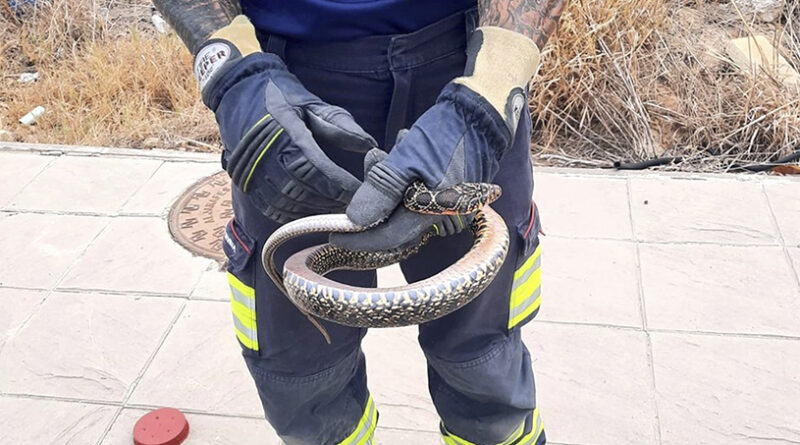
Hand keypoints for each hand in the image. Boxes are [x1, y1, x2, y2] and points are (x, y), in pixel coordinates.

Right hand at [196, 16, 376, 222]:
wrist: (238, 91)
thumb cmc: (282, 96)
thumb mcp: (312, 103)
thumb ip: (341, 125)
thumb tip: (371, 146)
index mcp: (285, 133)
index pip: (318, 168)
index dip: (340, 184)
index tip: (360, 191)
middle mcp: (265, 155)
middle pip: (304, 189)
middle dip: (331, 200)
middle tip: (353, 205)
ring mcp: (252, 171)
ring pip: (288, 202)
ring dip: (314, 210)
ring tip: (335, 209)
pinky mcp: (245, 182)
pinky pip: (271, 207)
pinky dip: (293, 214)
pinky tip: (311, 211)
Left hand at [343, 27, 540, 231]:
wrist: (485, 112)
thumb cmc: (447, 134)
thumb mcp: (407, 159)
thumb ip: (381, 190)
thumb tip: (354, 220)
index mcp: (434, 213)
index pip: (390, 237)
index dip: (360, 237)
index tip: (335, 234)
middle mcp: (445, 216)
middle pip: (397, 219)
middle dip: (377, 193)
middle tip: (372, 159)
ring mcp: (450, 205)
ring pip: (406, 203)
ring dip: (391, 178)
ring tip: (393, 146)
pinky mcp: (452, 191)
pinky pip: (419, 191)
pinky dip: (406, 174)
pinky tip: (407, 147)